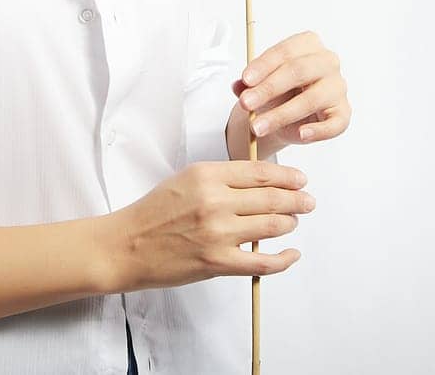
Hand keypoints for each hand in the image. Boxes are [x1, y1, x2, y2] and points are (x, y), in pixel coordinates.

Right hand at [105, 161, 313, 292]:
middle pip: (272, 198)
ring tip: (293, 223)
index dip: (287, 176)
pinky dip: (283, 259)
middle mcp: (215, 201)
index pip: (260, 172)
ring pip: (272, 226)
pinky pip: (262, 262)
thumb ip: (222, 178)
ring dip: (290, 224)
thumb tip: (261, 181)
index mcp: (207, 174)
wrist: (125, 246)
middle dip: (298, 200)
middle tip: (308, 201)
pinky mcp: (217, 263)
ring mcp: (218, 233)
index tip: (300, 179)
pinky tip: (292, 254)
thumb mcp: (187, 179)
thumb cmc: (154, 212)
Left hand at [231, 31, 352, 156]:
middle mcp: (327, 62)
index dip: (264, 65)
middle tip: (246, 103)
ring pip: (311, 99)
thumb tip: (239, 86)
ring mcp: (338, 87)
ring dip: (281, 114)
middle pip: (299, 71)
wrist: (288, 116)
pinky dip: (318, 130)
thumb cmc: (278, 92)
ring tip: (258, 126)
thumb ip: (248, 83)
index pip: (286, 50)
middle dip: (269, 88)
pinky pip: (335, 123)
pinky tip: (301, 133)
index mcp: (308, 44)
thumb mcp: (259, 84)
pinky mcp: (342, 113)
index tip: (245, 80)